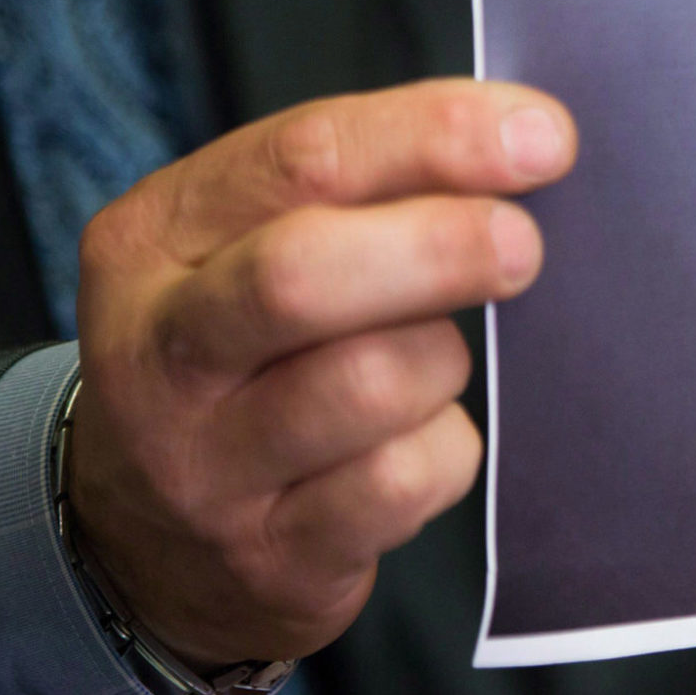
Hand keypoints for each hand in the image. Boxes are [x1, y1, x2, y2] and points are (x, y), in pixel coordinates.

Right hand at [66, 79, 575, 666]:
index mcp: (153, 237)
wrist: (153, 543)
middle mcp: (156, 350)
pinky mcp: (268, 558)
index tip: (542, 136)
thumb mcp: (257, 245)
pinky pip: (402, 482)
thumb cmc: (251, 351)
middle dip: (441, 245)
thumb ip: (365, 187)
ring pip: (369, 383)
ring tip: (430, 365)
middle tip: (524, 245)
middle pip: (303, 273)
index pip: (303, 158)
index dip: (436, 137)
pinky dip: (441, 452)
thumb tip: (526, 144)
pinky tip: (415, 445)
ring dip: (440, 361)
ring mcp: (201, 466)